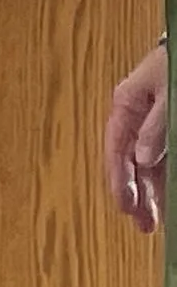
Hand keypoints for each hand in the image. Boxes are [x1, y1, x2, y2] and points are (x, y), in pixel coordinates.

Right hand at [105, 41, 167, 233]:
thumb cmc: (175, 63)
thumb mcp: (168, 93)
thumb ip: (156, 126)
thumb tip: (141, 158)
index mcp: (126, 103)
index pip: (116, 149)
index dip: (119, 180)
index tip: (125, 205)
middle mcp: (135, 117)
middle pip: (129, 163)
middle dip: (135, 195)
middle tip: (142, 224)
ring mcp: (152, 124)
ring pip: (146, 165)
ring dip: (149, 192)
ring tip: (152, 219)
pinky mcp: (168, 130)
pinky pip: (162, 160)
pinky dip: (161, 180)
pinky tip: (164, 197)